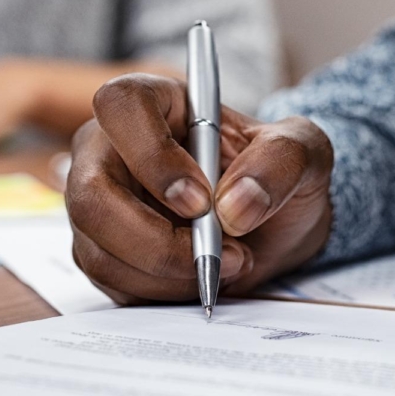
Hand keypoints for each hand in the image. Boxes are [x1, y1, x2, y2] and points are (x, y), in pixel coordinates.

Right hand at [67, 74, 332, 303]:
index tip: (200, 200)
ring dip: (166, 273)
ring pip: (97, 249)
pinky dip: (162, 292)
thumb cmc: (278, 172)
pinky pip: (111, 282)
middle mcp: (112, 149)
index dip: (152, 156)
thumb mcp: (304, 150)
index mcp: (156, 103)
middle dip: (154, 241)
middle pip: (90, 194)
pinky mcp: (103, 249)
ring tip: (226, 262)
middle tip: (216, 254)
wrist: (275, 223)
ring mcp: (100, 202)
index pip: (120, 106)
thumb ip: (280, 162)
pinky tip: (201, 275)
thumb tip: (235, 206)